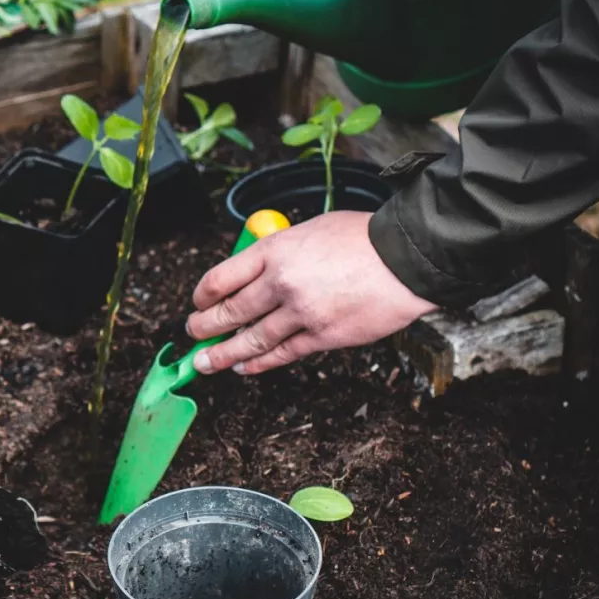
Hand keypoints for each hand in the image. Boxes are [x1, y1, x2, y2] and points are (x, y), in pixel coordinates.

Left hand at [186, 211, 437, 374]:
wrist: (406, 258)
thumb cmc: (362, 239)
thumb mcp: (309, 230)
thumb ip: (279, 251)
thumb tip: (255, 272)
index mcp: (274, 251)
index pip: (221, 277)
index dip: (202, 295)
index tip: (197, 302)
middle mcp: (281, 283)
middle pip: (229, 312)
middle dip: (203, 327)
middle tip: (192, 334)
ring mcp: (301, 313)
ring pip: (250, 340)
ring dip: (222, 355)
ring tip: (204, 363)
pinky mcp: (322, 336)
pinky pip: (281, 354)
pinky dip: (258, 363)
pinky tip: (243, 367)